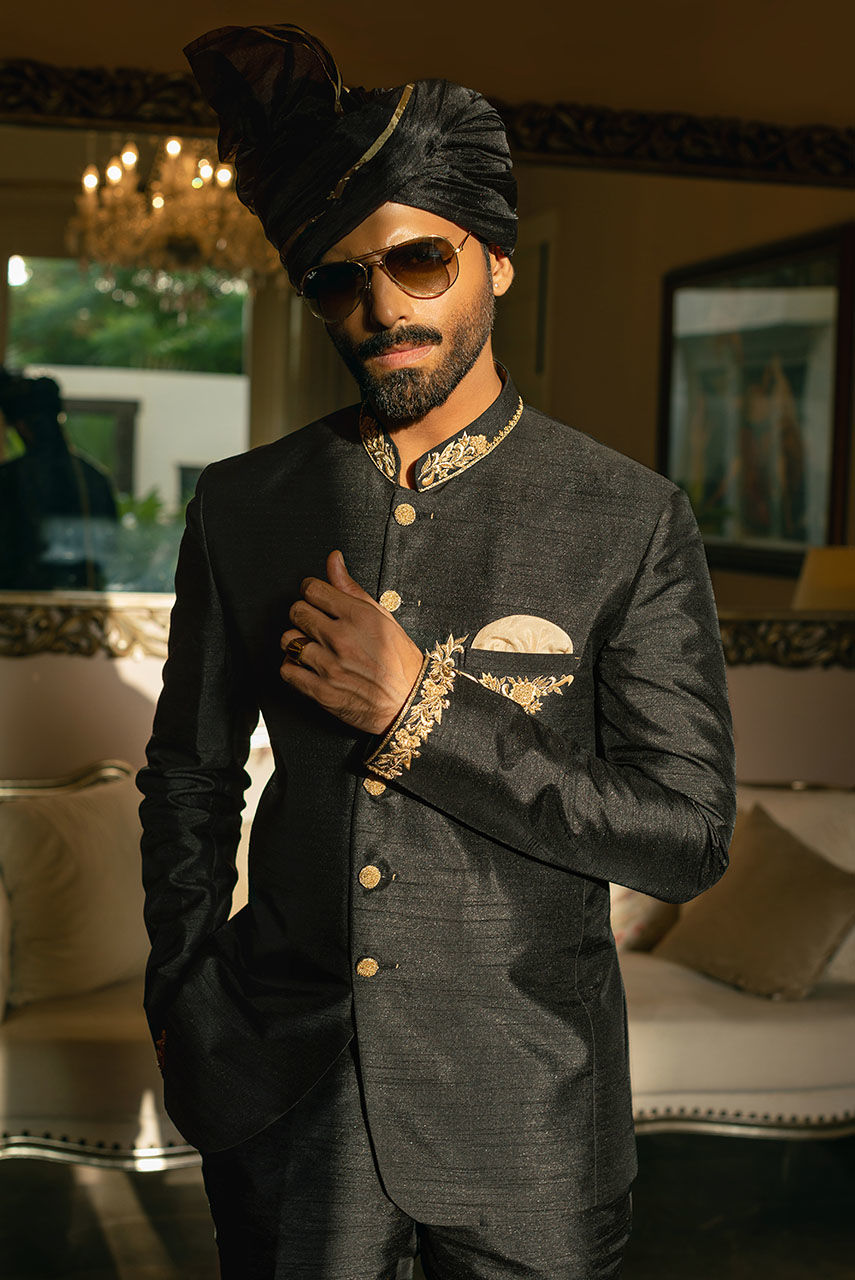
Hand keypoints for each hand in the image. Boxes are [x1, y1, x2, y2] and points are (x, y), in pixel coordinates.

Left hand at [279, 550, 424, 734]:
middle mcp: (342, 638)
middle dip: (303, 615)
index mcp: (358, 617)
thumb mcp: (382, 617)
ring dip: (296, 642)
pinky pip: (287, 670)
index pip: (312, 589)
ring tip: (312, 646)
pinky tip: (307, 666)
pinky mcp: (321, 691)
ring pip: (288, 641)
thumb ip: (352, 588)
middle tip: (315, 624)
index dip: (311, 592)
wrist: (408, 703)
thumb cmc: (398, 659)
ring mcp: (330, 666)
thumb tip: (333, 558)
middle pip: (297, 612)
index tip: (315, 598)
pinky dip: (292, 667)